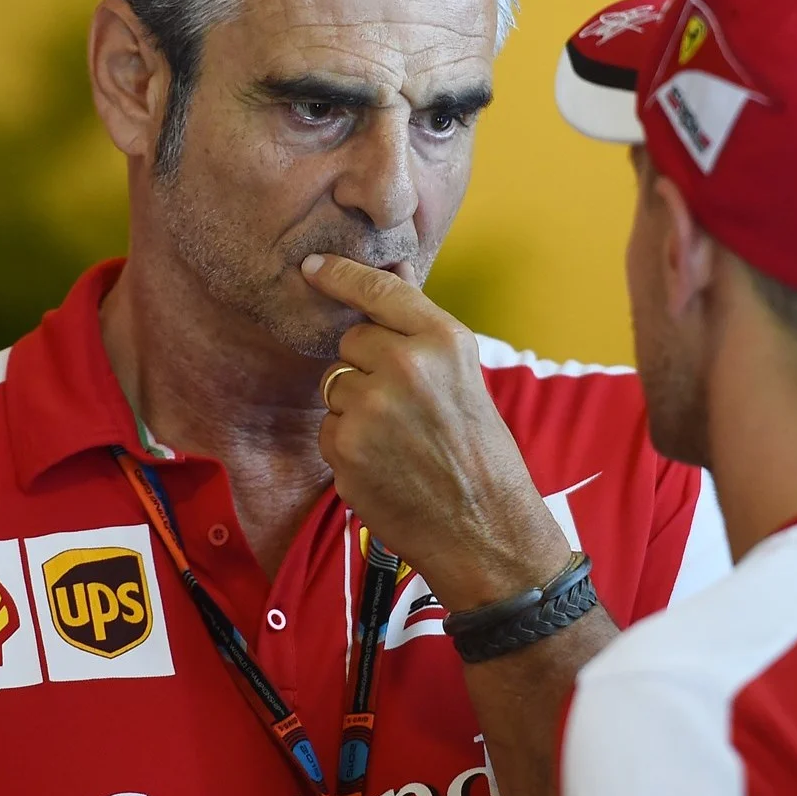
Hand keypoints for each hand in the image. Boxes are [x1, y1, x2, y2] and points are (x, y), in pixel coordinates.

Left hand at [301, 253, 571, 610]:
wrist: (484, 528)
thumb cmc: (479, 452)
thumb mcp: (465, 376)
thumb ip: (420, 328)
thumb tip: (390, 270)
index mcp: (443, 341)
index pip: (378, 290)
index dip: (340, 275)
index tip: (312, 267)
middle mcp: (405, 366)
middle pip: (351, 341)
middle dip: (366, 365)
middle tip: (404, 404)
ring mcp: (370, 408)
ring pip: (336, 386)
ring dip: (355, 408)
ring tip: (399, 440)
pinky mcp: (345, 448)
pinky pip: (328, 429)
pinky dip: (348, 446)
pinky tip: (385, 464)